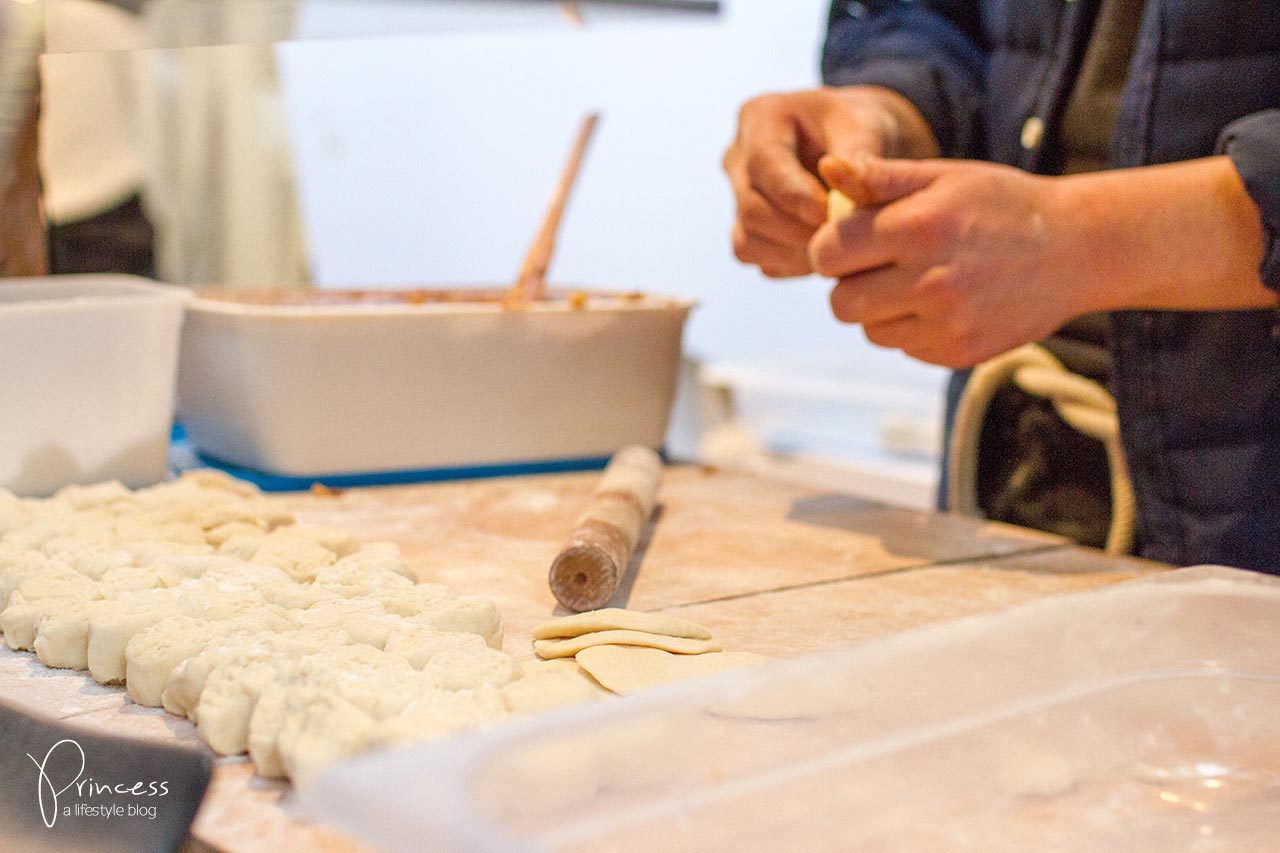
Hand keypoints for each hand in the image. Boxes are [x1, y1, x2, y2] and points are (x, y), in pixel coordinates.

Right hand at [723, 87, 937, 278]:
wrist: (852, 143)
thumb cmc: (858, 127)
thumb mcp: (865, 128)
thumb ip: (860, 157)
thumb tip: (848, 186)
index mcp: (760, 118)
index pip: (764, 164)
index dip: (793, 196)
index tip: (827, 216)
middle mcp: (738, 158)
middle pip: (751, 209)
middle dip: (797, 232)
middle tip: (840, 241)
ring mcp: (736, 196)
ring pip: (747, 241)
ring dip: (792, 254)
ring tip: (834, 248)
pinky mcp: (745, 228)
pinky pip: (756, 257)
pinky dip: (789, 263)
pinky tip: (820, 253)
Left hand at [809, 156, 1086, 367]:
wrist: (1077, 249)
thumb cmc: (1001, 204)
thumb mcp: (944, 176)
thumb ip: (879, 177)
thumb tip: (825, 167)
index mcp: (919, 227)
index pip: (828, 253)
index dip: (831, 247)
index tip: (851, 240)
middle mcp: (931, 280)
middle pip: (840, 303)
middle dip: (850, 284)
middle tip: (880, 265)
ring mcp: (947, 323)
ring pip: (869, 331)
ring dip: (880, 310)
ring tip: (916, 281)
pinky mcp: (959, 353)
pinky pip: (904, 348)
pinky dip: (912, 329)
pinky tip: (944, 303)